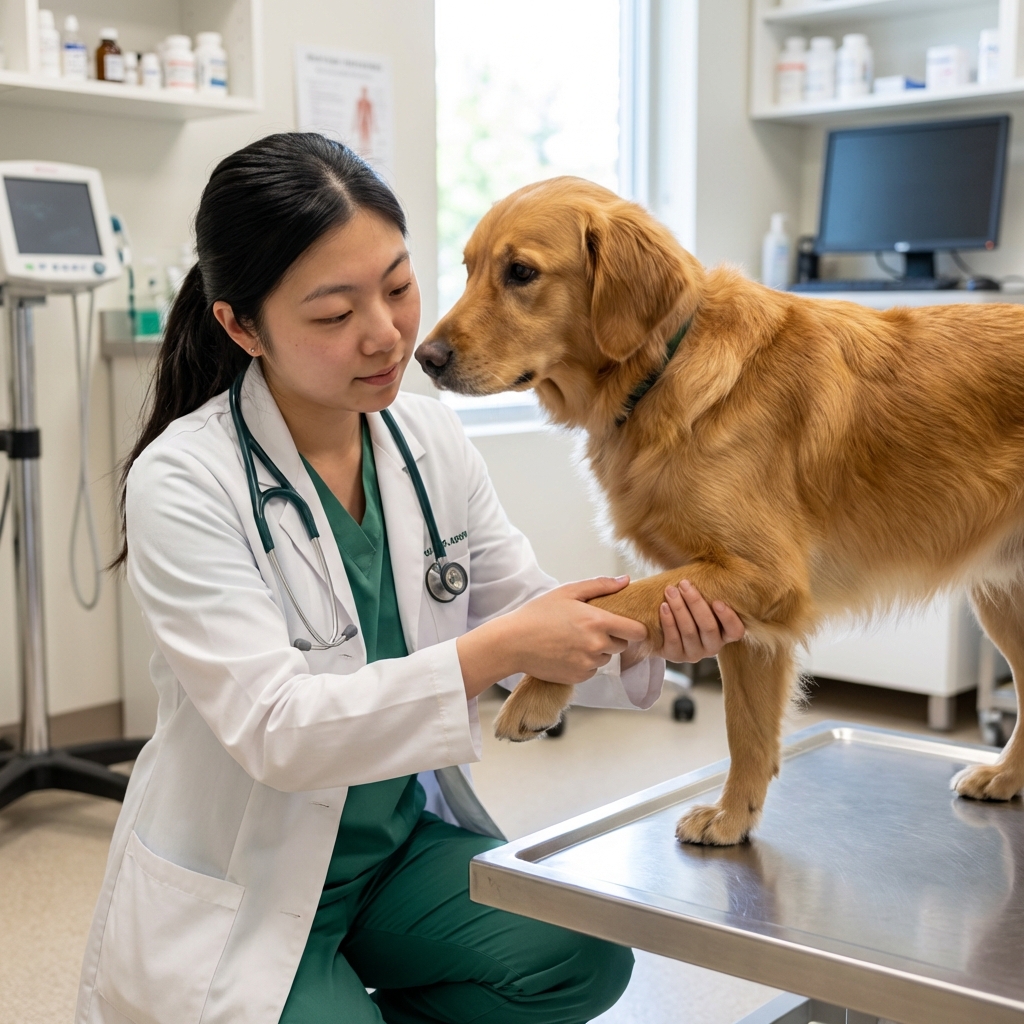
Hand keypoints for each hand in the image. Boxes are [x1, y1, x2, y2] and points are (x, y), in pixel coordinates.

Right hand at [457, 575, 648, 697]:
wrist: (513, 642)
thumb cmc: (538, 613)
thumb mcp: (568, 592)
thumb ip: (600, 585)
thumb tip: (626, 580)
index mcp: (598, 621)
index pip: (637, 631)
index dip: (635, 628)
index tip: (626, 624)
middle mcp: (597, 645)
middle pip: (622, 645)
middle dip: (612, 637)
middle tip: (589, 628)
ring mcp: (588, 663)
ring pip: (606, 658)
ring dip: (598, 651)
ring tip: (574, 639)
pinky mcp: (579, 677)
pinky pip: (592, 670)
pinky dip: (585, 663)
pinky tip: (567, 652)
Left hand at [655, 579, 744, 662]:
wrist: (660, 627)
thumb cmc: (687, 607)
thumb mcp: (700, 601)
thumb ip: (708, 591)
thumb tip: (711, 565)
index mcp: (724, 634)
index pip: (735, 631)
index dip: (728, 618)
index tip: (718, 601)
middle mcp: (712, 646)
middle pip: (708, 628)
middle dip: (695, 603)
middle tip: (684, 584)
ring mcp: (694, 653)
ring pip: (689, 632)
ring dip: (679, 609)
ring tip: (670, 591)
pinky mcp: (675, 656)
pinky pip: (673, 639)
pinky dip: (668, 621)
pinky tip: (663, 606)